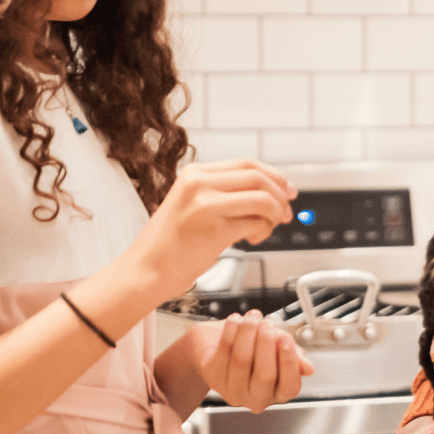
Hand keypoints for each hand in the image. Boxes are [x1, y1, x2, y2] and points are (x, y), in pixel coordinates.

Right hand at [127, 159, 296, 301]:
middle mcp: (199, 184)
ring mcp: (206, 205)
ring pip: (263, 199)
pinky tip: (253, 239)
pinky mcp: (214, 229)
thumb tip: (272, 191)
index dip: (275, 176)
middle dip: (280, 196)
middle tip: (285, 213)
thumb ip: (226, 193)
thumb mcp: (194, 203)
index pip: (248, 163)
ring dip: (275, 215)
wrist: (146, 269)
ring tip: (266, 229)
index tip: (288, 190)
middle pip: (259, 178)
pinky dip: (264, 231)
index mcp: (194, 173)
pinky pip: (256, 223)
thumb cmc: (172, 243)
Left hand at [190, 311, 313, 413]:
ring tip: (253, 317)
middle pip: (265, 375)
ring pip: (243, 360)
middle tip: (268, 324)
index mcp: (277, 392)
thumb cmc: (253, 344)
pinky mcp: (213, 377)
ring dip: (248, 333)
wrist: (217, 341)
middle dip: (267, 345)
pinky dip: (231, 331)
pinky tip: (235, 320)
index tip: (286, 339)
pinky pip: (224, 352)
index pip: (289, 387)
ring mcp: (233, 390)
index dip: (289, 363)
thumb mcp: (279, 348)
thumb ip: (294, 356)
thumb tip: (308, 369)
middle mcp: (256, 398)